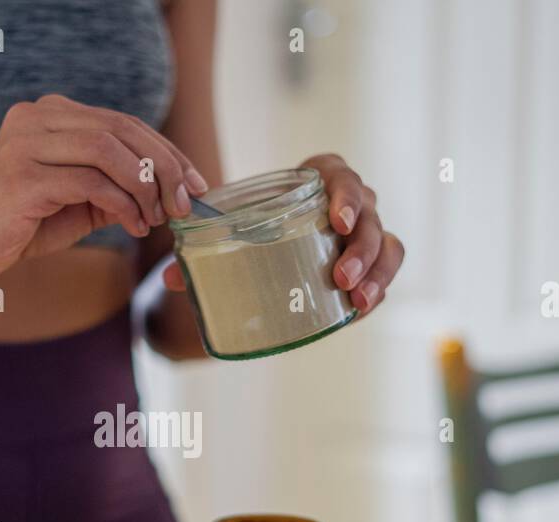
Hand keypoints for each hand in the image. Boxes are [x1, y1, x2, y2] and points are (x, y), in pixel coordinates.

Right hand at [0, 94, 208, 278]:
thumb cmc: (22, 223)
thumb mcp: (79, 201)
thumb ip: (116, 187)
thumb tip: (169, 191)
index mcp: (50, 113)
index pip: (123, 122)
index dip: (166, 151)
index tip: (195, 183)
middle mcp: (36, 117)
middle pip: (121, 130)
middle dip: (164, 168)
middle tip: (184, 204)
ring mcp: (26, 143)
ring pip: (108, 151)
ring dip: (144, 187)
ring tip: (156, 218)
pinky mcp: (23, 177)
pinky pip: (90, 182)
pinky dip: (121, 204)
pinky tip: (132, 225)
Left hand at [163, 154, 402, 316]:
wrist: (272, 233)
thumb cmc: (254, 221)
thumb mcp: (232, 226)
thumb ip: (203, 246)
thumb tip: (171, 275)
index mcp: (319, 178)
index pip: (340, 174)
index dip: (346, 194)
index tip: (338, 220)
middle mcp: (350, 201)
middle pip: (371, 215)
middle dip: (362, 247)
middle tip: (339, 277)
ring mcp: (365, 231)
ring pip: (388, 245)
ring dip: (376, 272)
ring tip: (357, 300)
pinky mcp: (369, 261)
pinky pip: (385, 271)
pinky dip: (378, 289)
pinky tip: (361, 309)